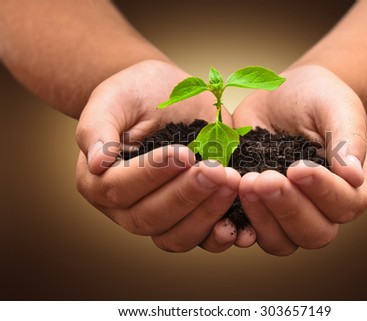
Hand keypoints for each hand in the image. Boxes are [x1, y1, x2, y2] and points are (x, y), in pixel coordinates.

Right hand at [76, 60, 251, 251]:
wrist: (167, 95)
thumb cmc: (136, 93)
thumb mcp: (113, 98)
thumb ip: (97, 127)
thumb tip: (95, 164)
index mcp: (99, 181)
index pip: (120, 188)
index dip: (153, 174)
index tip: (184, 153)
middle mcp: (126, 207)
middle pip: (150, 218)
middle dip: (186, 196)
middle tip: (216, 171)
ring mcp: (160, 215)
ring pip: (177, 236)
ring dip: (206, 215)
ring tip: (232, 184)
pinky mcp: (191, 214)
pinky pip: (202, 238)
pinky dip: (221, 235)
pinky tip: (241, 224)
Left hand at [232, 65, 366, 255]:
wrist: (284, 94)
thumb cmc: (318, 97)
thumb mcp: (338, 107)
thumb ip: (348, 139)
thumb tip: (353, 177)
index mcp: (351, 186)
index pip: (345, 204)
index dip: (322, 192)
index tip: (297, 167)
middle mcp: (322, 208)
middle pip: (314, 233)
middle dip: (287, 209)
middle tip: (263, 179)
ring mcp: (287, 212)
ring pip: (281, 241)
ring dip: (262, 219)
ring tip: (245, 183)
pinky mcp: (258, 208)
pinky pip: (250, 231)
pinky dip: (237, 225)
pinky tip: (224, 209)